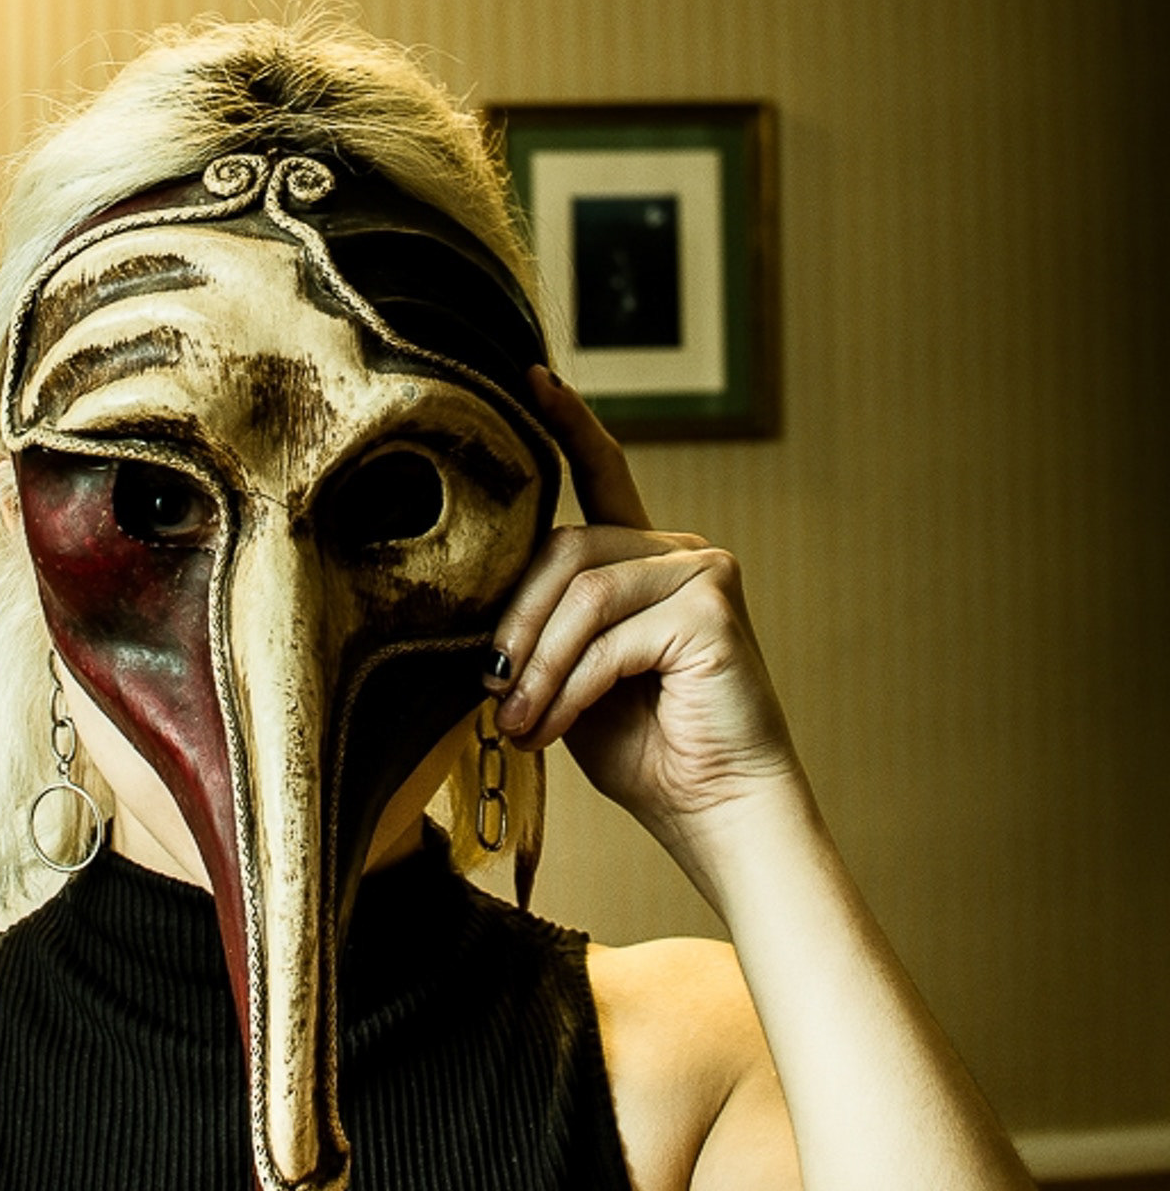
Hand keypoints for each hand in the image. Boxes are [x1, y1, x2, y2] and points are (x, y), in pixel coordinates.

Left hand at [488, 366, 802, 861]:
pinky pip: (610, 634)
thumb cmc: (644, 752)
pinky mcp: (712, 605)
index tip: (529, 377)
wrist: (717, 813)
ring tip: (520, 724)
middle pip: (565, 548)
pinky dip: (573, 687)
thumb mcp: (570, 677)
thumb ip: (540, 627)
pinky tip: (557, 728)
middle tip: (493, 697)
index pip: (602, 475)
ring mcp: (702, 570)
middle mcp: (679, 551)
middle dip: (516, 625)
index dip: (569, 422)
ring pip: (581, 592)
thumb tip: (473, 607)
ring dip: (538, 667)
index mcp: (643, 559)